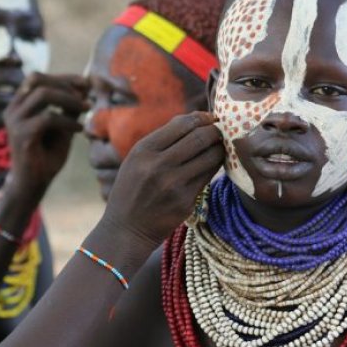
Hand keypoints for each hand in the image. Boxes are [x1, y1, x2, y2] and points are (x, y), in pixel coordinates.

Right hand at [4, 72, 88, 200]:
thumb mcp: (62, 127)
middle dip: (65, 84)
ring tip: (86, 109)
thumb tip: (83, 88)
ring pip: (43, 94)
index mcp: (18, 105)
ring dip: (69, 99)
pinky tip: (79, 130)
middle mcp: (13, 109)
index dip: (62, 77)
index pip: (37, 78)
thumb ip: (68, 108)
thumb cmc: (46, 157)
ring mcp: (14, 121)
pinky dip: (67, 121)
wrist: (32, 185)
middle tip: (85, 97)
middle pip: (37, 79)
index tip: (85, 82)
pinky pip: (48, 118)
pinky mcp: (21, 135)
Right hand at [101, 112, 223, 252]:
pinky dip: (214, 167)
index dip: (201, 117)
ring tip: (219, 147)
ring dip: (219, 149)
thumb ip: (161, 141)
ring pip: (210, 156)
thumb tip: (196, 120)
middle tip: (220, 132)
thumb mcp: (136, 160)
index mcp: (144, 150)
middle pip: (200, 137)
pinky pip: (208, 176)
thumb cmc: (132, 190)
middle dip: (215, 131)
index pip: (182, 124)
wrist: (126, 229)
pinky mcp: (186, 201)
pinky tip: (212, 164)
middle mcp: (159, 165)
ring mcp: (174, 184)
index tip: (210, 118)